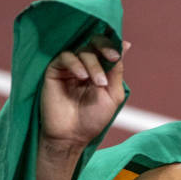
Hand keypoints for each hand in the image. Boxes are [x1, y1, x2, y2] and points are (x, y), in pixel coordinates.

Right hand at [40, 34, 126, 148]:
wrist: (72, 136)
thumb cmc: (93, 118)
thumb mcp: (113, 94)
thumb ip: (117, 70)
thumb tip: (126, 44)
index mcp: (100, 69)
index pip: (105, 48)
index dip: (112, 46)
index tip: (117, 55)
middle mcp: (85, 65)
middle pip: (93, 43)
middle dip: (104, 47)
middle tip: (112, 58)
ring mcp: (69, 67)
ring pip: (82, 51)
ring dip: (93, 64)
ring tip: (98, 82)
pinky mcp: (54, 70)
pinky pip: (65, 57)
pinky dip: (75, 64)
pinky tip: (82, 77)